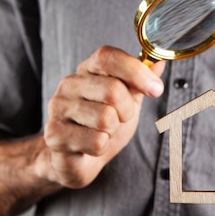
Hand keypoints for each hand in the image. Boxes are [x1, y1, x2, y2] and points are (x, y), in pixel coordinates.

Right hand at [43, 45, 164, 188]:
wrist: (78, 158)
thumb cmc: (103, 125)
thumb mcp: (127, 100)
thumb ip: (140, 82)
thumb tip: (159, 64)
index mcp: (87, 70)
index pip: (108, 57)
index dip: (135, 71)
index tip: (156, 89)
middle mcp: (69, 84)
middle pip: (112, 89)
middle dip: (127, 110)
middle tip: (121, 119)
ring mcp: (58, 109)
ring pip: (105, 118)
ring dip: (113, 130)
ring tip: (104, 132)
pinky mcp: (54, 135)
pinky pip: (96, 141)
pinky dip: (102, 147)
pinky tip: (92, 146)